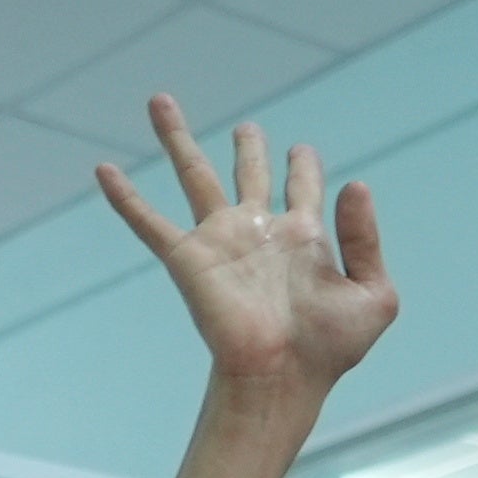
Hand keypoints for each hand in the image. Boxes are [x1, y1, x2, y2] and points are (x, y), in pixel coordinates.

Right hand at [96, 95, 395, 390]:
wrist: (282, 377)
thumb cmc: (330, 349)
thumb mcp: (374, 296)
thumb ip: (368, 240)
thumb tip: (356, 183)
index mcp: (302, 238)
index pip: (301, 189)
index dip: (303, 168)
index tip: (301, 152)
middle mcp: (258, 233)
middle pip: (248, 173)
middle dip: (249, 148)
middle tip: (248, 129)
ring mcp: (220, 241)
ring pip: (193, 176)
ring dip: (176, 137)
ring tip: (160, 100)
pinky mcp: (188, 259)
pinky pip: (149, 222)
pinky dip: (125, 197)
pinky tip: (103, 169)